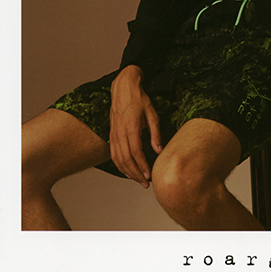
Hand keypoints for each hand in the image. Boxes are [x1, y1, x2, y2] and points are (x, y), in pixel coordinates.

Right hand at [109, 65, 162, 187]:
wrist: (123, 88)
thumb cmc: (139, 99)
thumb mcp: (152, 114)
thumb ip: (155, 133)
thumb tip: (159, 150)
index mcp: (131, 126)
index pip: (136, 152)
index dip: (142, 165)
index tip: (149, 175)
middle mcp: (119, 132)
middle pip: (125, 159)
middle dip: (135, 173)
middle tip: (145, 183)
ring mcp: (113, 134)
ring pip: (117, 159)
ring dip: (127, 172)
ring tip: (138, 180)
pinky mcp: (111, 134)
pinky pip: (113, 154)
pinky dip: (119, 165)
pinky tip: (127, 170)